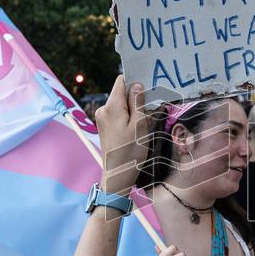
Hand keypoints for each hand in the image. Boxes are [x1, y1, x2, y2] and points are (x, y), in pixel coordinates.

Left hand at [94, 76, 152, 194]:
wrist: (118, 174)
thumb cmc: (131, 152)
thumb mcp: (140, 126)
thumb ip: (138, 103)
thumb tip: (136, 85)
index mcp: (112, 107)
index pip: (121, 81)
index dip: (134, 81)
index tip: (148, 86)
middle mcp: (103, 109)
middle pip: (122, 93)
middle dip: (136, 98)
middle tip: (151, 108)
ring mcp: (102, 118)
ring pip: (121, 104)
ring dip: (134, 109)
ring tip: (145, 121)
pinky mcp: (104, 126)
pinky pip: (118, 114)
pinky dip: (128, 116)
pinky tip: (137, 127)